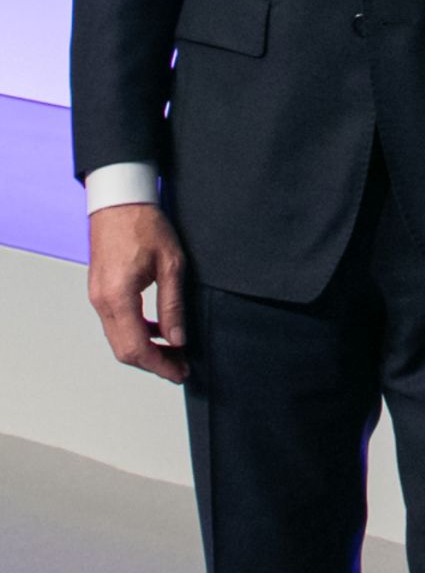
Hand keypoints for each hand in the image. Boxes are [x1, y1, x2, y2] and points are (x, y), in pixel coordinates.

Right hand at [88, 204, 189, 383]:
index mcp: (118, 297)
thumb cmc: (144, 224)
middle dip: (153, 363)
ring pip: (118, 339)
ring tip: (174, 350)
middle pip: (124, 350)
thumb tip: (178, 338)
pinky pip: (116, 323)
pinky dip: (136, 333)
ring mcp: (97, 297)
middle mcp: (102, 302)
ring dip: (145, 350)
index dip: (160, 365)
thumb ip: (173, 305)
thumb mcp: (170, 263)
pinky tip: (158, 329)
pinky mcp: (100, 291)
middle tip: (179, 366)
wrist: (119, 200)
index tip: (179, 372)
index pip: (136, 348)